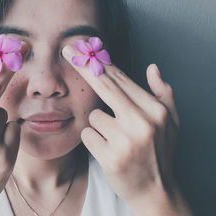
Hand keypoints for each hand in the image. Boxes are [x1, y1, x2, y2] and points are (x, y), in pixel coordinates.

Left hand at [62, 45, 180, 205]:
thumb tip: (152, 67)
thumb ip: (163, 92)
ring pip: (92, 115)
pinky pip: (87, 135)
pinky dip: (93, 140)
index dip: (99, 62)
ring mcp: (125, 141)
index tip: (83, 47)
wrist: (155, 190)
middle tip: (66, 50)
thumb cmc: (160, 152)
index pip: (120, 79)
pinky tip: (108, 150)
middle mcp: (141, 123)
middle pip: (103, 85)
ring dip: (98, 125)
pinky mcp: (110, 157)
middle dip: (82, 66)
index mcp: (155, 110)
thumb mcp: (170, 121)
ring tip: (115, 139)